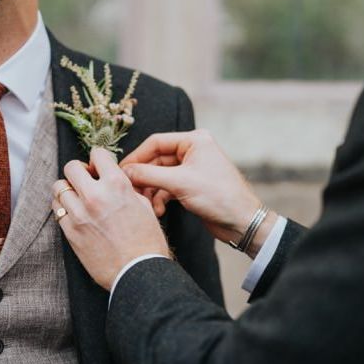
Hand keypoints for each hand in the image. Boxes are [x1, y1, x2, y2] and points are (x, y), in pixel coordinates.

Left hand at [52, 148, 171, 289]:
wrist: (138, 272)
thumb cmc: (147, 241)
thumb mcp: (144, 205)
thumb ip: (125, 188)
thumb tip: (113, 179)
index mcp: (117, 185)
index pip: (97, 154)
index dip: (98, 159)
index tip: (98, 167)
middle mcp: (95, 195)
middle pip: (71, 167)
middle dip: (78, 170)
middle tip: (85, 180)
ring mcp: (79, 213)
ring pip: (59, 187)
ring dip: (68, 189)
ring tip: (78, 197)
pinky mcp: (70, 231)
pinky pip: (57, 209)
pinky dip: (63, 207)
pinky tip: (74, 212)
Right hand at [121, 130, 276, 256]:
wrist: (243, 223)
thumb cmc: (219, 197)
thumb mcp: (180, 183)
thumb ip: (149, 174)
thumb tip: (124, 171)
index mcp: (194, 140)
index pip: (156, 142)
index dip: (137, 157)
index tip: (121, 170)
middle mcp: (193, 150)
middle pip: (156, 159)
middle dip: (143, 176)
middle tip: (130, 189)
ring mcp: (192, 168)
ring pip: (160, 175)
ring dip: (151, 189)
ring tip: (146, 203)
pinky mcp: (191, 184)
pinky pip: (167, 186)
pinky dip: (160, 197)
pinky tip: (158, 210)